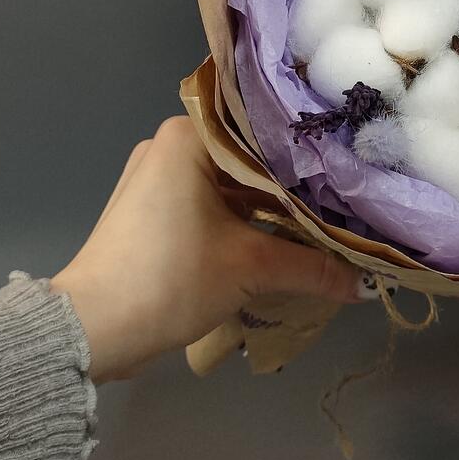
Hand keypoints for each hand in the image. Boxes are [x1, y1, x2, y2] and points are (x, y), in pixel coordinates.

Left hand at [51, 116, 364, 382]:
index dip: (308, 149)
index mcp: (188, 137)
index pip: (263, 128)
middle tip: (342, 193)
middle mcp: (170, 146)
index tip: (346, 163)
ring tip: (319, 216)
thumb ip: (313, 268)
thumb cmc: (170, 278)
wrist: (92, 331)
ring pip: (230, 182)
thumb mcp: (251, 269)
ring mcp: (155, 178)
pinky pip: (209, 201)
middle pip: (248, 157)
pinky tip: (277, 235)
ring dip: (267, 204)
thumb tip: (366, 285)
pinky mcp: (150, 210)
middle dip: (291, 182)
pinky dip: (241, 217)